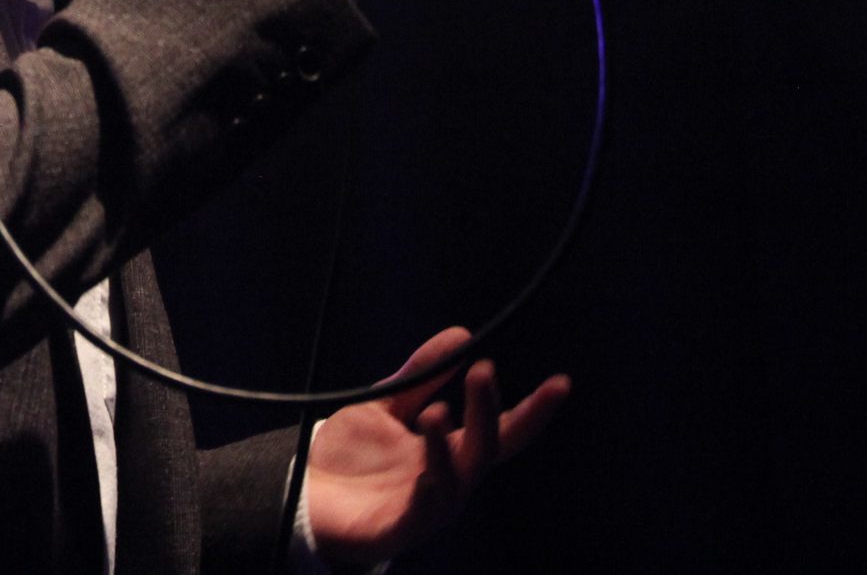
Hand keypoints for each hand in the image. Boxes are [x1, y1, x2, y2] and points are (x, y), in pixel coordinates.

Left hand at [301, 327, 569, 564]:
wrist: (305, 499)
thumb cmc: (352, 459)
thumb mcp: (386, 407)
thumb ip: (421, 377)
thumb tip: (461, 335)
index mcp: (449, 450)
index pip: (501, 430)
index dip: (533, 410)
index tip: (560, 383)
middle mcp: (448, 479)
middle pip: (484, 447)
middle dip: (488, 411)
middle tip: (483, 371)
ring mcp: (427, 508)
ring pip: (457, 479)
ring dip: (450, 444)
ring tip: (437, 411)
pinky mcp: (400, 529)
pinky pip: (423, 510)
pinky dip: (429, 486)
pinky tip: (425, 465)